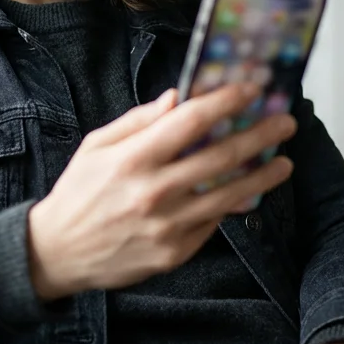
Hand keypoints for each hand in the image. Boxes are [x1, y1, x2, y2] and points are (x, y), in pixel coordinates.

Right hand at [26, 84, 295, 299]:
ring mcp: (168, 226)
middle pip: (221, 157)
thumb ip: (138, 121)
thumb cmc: (78, 193)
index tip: (252, 90)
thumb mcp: (96, 145)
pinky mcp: (174, 252)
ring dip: (262, 175)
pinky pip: (213, 223)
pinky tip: (250, 192)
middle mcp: (154, 191)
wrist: (58, 253)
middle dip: (259, 135)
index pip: (191, 121)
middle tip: (285, 122)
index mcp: (134, 159)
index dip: (226, 101)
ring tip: (283, 162)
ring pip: (229, 195)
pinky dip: (234, 206)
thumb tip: (176, 99)